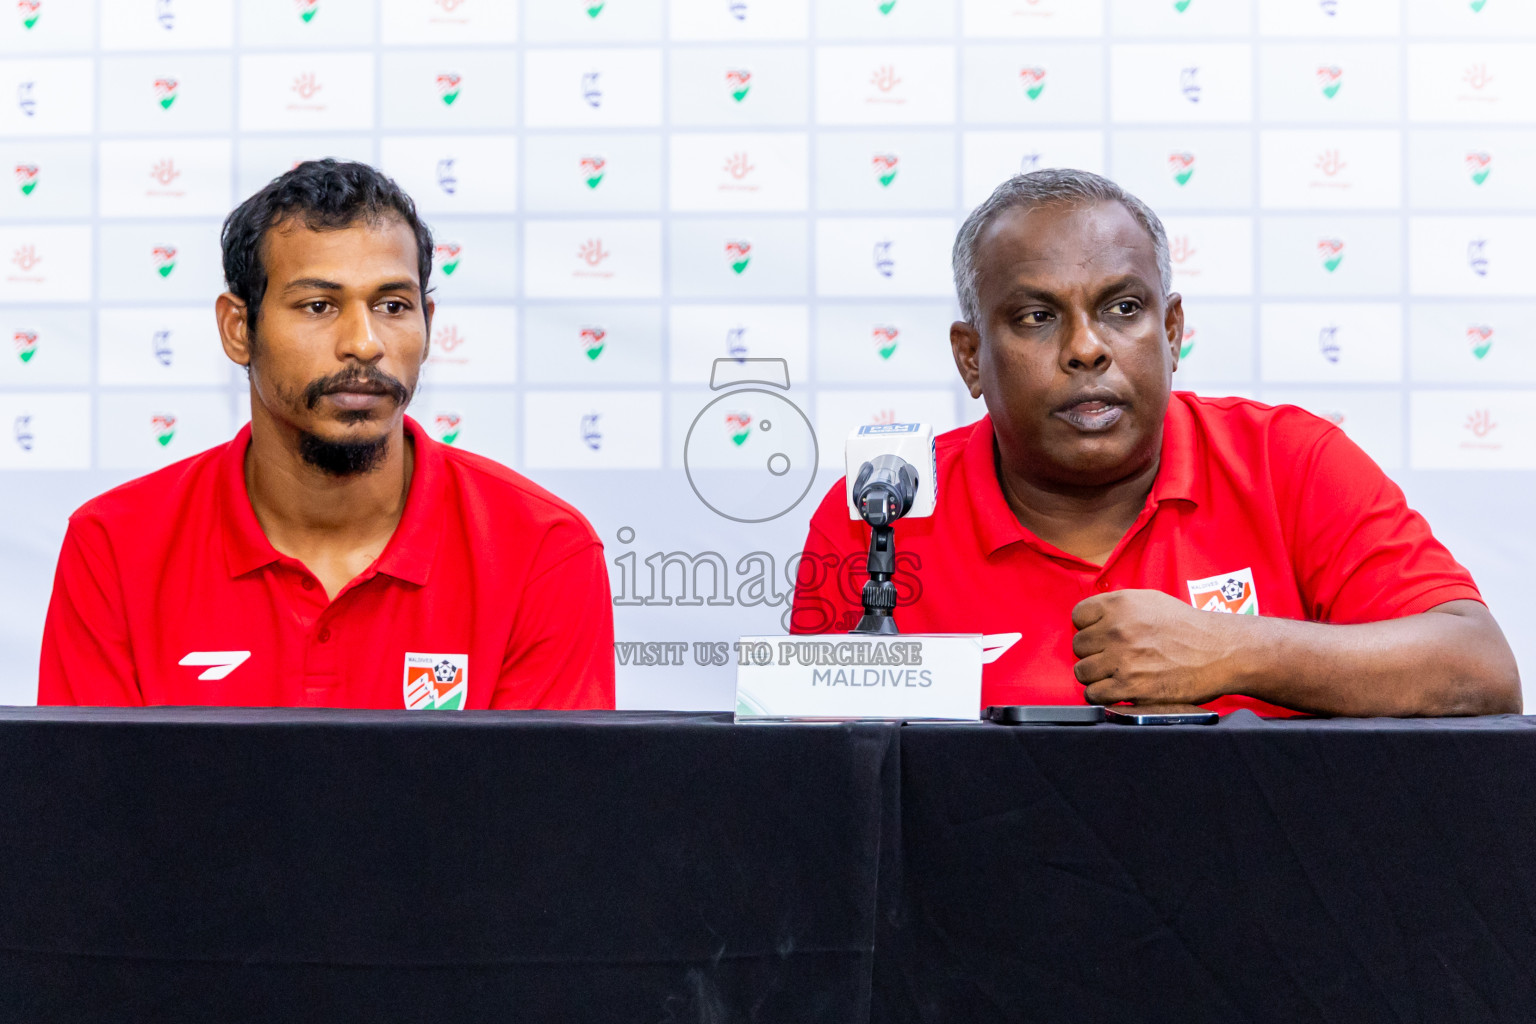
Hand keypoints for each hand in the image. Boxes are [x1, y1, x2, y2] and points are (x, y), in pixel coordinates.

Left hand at [1070, 589, 1241, 706]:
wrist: (1221, 652)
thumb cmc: (1188, 627)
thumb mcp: (1151, 601)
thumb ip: (1118, 607)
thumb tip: (1091, 619)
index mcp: (1120, 604)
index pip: (1078, 616)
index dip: (1089, 627)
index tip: (1101, 635)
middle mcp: (1117, 629)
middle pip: (1079, 646)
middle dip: (1094, 652)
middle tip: (1113, 656)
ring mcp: (1122, 659)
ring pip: (1082, 671)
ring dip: (1096, 675)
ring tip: (1116, 674)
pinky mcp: (1129, 687)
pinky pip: (1094, 694)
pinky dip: (1103, 695)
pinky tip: (1117, 689)